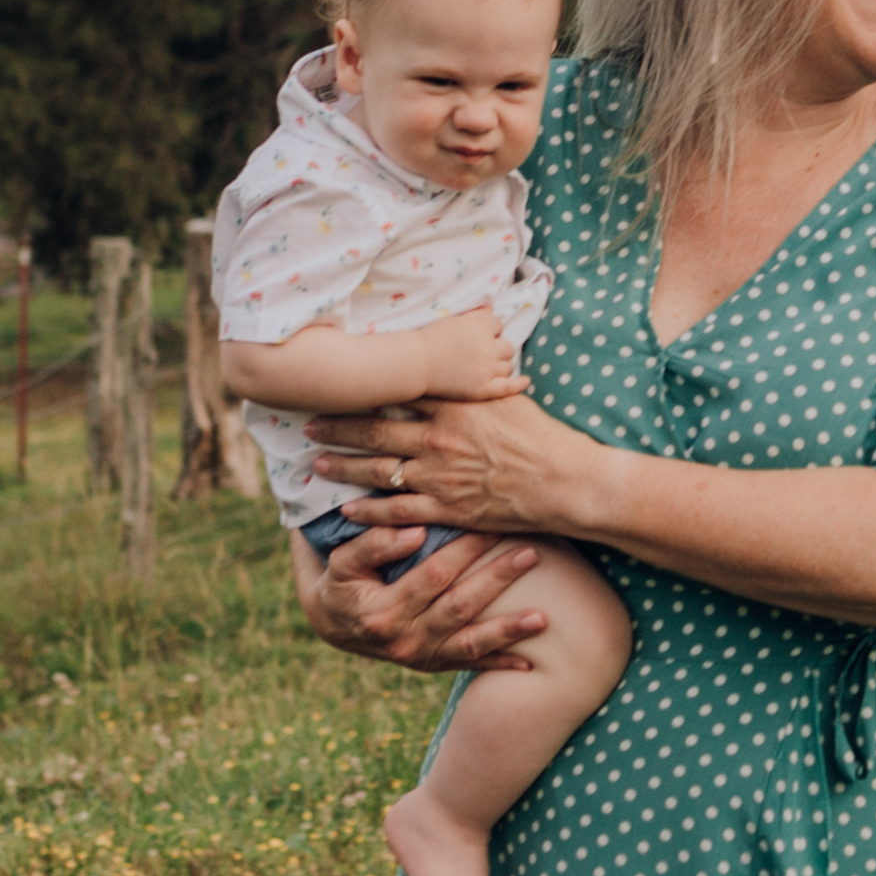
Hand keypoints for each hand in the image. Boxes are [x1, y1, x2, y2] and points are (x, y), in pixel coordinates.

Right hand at [287, 520, 544, 673]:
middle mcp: (404, 640)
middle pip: (459, 606)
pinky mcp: (434, 665)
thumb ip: (373, 545)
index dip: (463, 549)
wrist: (336, 625)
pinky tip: (531, 660)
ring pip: (471, 642)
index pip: (432, 574)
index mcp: (382, 612)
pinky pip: (470, 665)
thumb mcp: (342, 562)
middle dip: (497, 579)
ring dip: (508, 630)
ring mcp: (421, 656)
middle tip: (531, 553)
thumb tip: (416, 532)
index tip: (491, 523)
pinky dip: (500, 664)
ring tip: (542, 617)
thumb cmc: (342, 583)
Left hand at [307, 392, 591, 537]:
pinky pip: (398, 511)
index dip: (363, 388)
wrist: (566, 482)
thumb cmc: (545, 438)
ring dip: (343, 467)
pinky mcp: (448, 508)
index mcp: (454, 404)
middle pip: (375, 429)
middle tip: (308, 424)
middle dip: (337, 427)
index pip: (397, 391)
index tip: (338, 385)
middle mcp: (440, 437)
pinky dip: (370, 512)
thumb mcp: (509, 397)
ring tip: (317, 464)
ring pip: (378, 470)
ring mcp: (440, 474)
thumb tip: (464, 362)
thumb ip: (477, 384)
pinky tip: (348, 511)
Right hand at [415, 307, 528, 402]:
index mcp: (481, 327)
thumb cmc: (430, 339)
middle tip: (480, 353)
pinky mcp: (483, 388)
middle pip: (506, 346)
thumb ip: (476, 316)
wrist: (416, 364)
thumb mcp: (454, 320)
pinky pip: (508, 386)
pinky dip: (518, 384)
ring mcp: (487, 369)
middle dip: (496, 348)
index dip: (489, 330)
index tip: (477, 336)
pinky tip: (525, 380)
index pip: (498, 325)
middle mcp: (488, 347)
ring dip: (500, 364)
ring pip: (508, 365)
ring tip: (486, 367)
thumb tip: (491, 311)